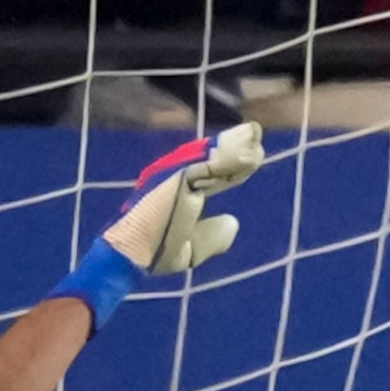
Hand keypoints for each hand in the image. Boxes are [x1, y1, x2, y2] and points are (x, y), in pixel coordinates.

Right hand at [49, 123, 266, 331]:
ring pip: (212, 154)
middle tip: (258, 135)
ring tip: (256, 134)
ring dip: (235, 144)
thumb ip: (213, 236)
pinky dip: (229, 157)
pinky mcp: (177, 175)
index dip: (235, 166)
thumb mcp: (193, 248)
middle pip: (213, 158)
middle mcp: (178, 177)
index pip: (214, 175)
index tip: (256, 157)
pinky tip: (249, 152)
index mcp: (181, 191)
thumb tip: (233, 222)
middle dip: (238, 146)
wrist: (131, 256)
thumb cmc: (153, 253)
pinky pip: (209, 163)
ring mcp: (177, 173)